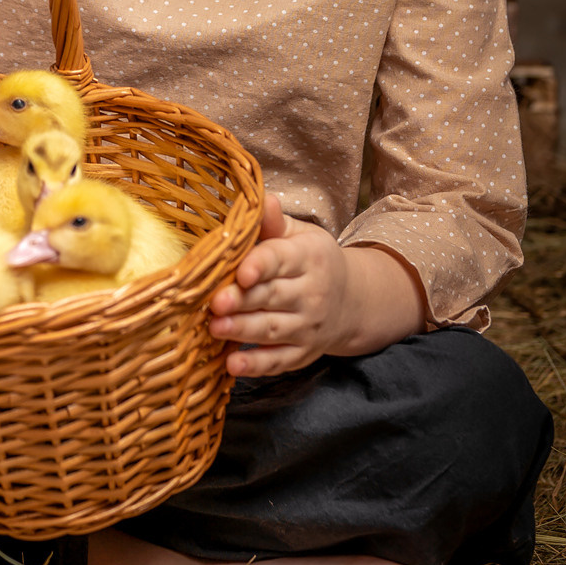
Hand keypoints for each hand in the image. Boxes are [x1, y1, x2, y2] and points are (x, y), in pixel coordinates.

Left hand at [208, 194, 353, 377]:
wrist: (352, 300)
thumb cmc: (311, 260)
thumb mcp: (299, 235)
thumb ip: (274, 222)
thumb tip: (263, 198)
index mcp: (309, 258)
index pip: (281, 260)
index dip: (261, 265)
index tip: (241, 272)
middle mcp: (311, 293)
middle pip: (273, 297)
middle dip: (242, 301)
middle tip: (213, 303)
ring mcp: (308, 326)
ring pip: (272, 330)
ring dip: (242, 331)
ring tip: (214, 328)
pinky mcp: (303, 353)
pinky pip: (279, 361)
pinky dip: (256, 366)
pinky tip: (232, 365)